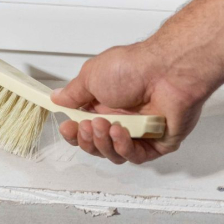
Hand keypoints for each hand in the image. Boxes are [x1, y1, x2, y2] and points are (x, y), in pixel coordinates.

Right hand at [50, 43, 205, 164]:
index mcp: (107, 102)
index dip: (74, 132)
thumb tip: (58, 98)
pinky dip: (125, 147)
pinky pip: (137, 156)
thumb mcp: (92, 75)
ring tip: (106, 126)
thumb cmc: (134, 67)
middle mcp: (124, 117)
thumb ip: (74, 93)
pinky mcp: (158, 142)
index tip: (67, 127)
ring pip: (115, 154)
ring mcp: (141, 131)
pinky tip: (121, 133)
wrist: (166, 70)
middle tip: (89, 126)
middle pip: (98, 144)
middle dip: (88, 139)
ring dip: (105, 143)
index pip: (85, 127)